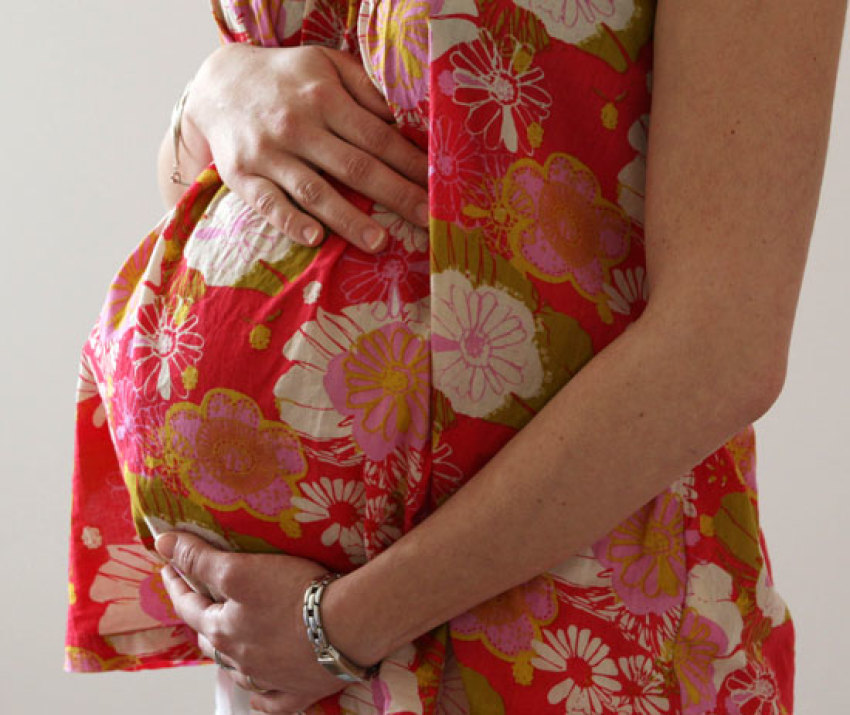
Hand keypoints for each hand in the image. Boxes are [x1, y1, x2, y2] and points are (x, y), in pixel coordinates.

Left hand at [155, 532, 346, 713]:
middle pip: (211, 639)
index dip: (177, 582)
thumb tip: (162, 544)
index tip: (169, 566)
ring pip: (238, 671)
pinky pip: (272, 701)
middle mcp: (239, 660)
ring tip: (230, 642)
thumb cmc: (293, 594)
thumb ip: (200, 559)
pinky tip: (259, 694)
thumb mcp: (240, 569)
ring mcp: (269, 680)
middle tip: (203, 600)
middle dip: (202, 618)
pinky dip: (262, 696)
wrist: (348, 626)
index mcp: (222, 631)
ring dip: (229, 657)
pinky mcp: (299, 691)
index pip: (188, 605)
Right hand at [185, 43, 428, 252]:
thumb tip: (405, 118)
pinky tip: (315, 238)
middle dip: (395, 194)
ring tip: (379, 242)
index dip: (410, 163)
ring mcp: (268, 153)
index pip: (377, 136)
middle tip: (426, 219)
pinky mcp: (242, 175)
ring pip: (314, 190)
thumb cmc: (286, 79)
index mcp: (324, 96)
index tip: (438, 185)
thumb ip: (365, 87)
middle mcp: (297, 125)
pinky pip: (268, 204)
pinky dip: (291, 221)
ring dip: (348, 219)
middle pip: (355, 166)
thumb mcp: (325, 65)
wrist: (218, 85)